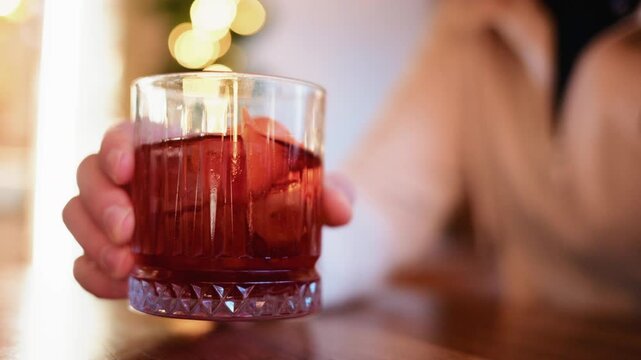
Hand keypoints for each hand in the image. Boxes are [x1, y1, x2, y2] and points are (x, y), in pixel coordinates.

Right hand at [62, 122, 353, 297]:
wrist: (291, 245)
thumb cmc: (291, 203)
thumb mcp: (311, 192)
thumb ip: (328, 191)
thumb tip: (340, 207)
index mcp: (181, 149)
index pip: (130, 133)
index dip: (116, 145)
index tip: (128, 168)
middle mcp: (148, 182)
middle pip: (93, 175)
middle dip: (100, 202)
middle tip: (128, 233)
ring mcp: (136, 223)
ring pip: (80, 216)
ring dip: (91, 241)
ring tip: (126, 268)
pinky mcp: (135, 261)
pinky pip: (89, 263)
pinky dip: (92, 273)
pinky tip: (116, 284)